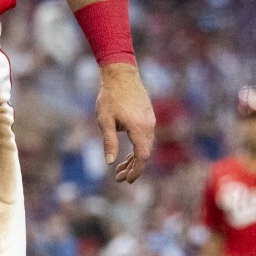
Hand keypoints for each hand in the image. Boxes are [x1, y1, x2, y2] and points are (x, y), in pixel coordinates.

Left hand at [96, 63, 154, 182]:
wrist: (121, 74)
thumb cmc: (110, 97)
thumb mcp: (105, 120)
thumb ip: (109, 142)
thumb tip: (110, 163)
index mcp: (139, 128)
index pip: (142, 156)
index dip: (136, 170)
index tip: (126, 180)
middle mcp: (149, 126)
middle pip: (145, 153)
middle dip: (133, 168)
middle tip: (119, 177)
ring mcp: (150, 121)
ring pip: (146, 146)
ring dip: (135, 159)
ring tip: (120, 168)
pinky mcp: (148, 117)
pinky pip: (146, 138)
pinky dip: (137, 148)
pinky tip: (127, 153)